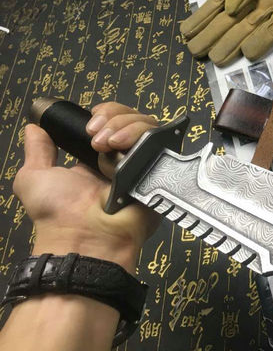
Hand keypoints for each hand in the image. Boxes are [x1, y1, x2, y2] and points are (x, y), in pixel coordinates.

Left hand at [13, 102, 160, 270]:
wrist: (85, 236)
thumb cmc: (57, 212)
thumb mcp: (34, 178)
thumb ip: (37, 151)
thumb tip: (33, 128)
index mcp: (97, 161)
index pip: (112, 122)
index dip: (105, 114)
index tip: (91, 122)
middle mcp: (124, 160)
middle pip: (132, 119)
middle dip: (114, 117)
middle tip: (95, 136)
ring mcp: (144, 164)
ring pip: (148, 126)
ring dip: (125, 126)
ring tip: (108, 144)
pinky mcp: (160, 171)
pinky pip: (160, 141)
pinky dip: (142, 135)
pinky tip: (123, 146)